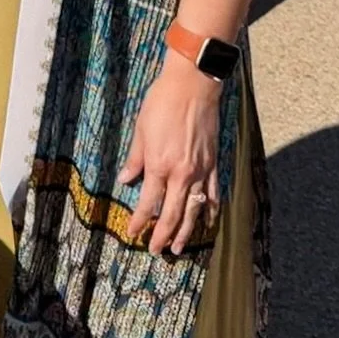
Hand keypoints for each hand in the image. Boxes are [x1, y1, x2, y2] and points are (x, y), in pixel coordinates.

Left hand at [118, 55, 221, 255]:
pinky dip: (210, 211)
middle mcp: (181, 173)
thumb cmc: (162, 103)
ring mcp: (200, 170)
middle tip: (157, 251)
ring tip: (179, 247)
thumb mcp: (141, 129)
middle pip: (173, 214)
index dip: (140, 221)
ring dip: (187, 231)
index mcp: (159, 164)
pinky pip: (213, 194)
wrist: (192, 86)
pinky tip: (208, 222)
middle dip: (163, 235)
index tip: (133, 233)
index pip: (148, 202)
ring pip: (194, 209)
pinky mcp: (213, 163)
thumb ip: (135, 159)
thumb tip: (125, 179)